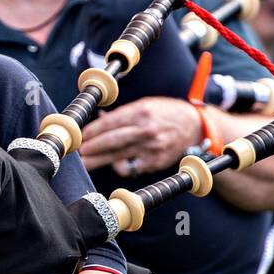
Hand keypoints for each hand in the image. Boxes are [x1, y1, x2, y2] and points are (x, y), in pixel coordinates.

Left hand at [81, 97, 202, 176]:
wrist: (193, 126)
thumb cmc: (165, 113)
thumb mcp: (145, 105)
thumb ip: (122, 114)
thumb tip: (99, 118)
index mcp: (141, 112)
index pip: (110, 123)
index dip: (93, 131)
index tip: (81, 136)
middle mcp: (146, 130)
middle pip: (111, 141)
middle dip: (92, 148)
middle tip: (79, 152)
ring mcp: (151, 148)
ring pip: (118, 157)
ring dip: (99, 161)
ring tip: (86, 162)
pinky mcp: (155, 162)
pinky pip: (131, 168)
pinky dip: (120, 166)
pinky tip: (113, 164)